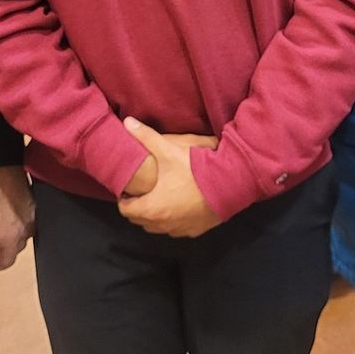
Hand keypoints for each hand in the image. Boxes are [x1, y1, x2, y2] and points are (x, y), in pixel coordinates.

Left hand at [116, 117, 220, 237]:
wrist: (230, 185)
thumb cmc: (195, 170)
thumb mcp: (168, 150)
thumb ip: (146, 136)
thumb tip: (127, 122)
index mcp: (151, 208)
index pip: (125, 210)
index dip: (124, 199)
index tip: (129, 190)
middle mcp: (162, 224)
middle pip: (140, 220)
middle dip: (138, 208)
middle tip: (143, 191)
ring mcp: (179, 230)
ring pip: (158, 227)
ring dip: (155, 216)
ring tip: (160, 197)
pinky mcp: (194, 231)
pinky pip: (176, 229)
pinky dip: (173, 220)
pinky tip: (180, 205)